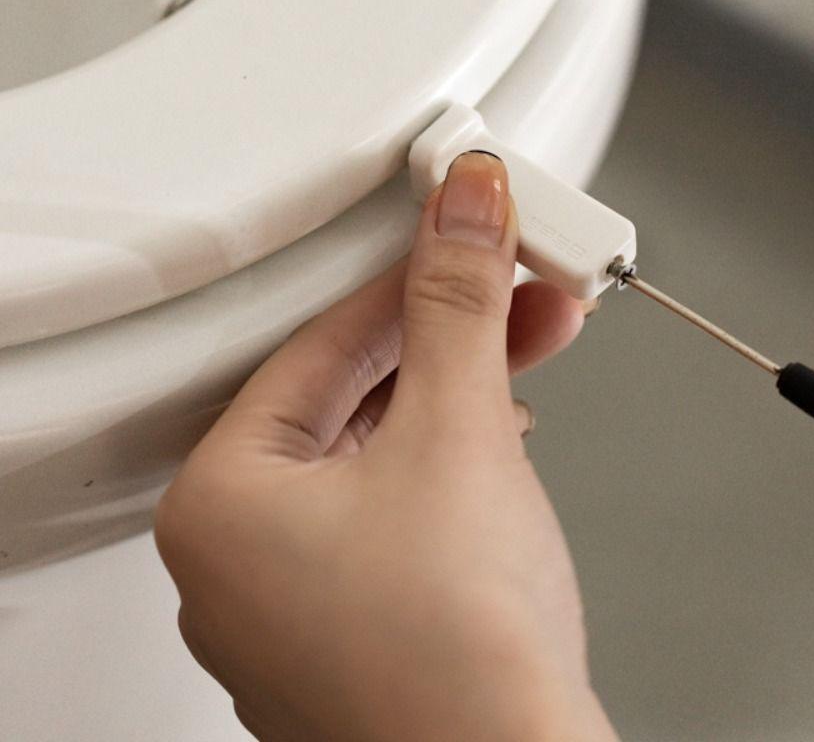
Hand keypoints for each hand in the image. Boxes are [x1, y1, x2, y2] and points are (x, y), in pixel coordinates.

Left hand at [155, 152, 616, 741]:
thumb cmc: (458, 661)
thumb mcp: (458, 435)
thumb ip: (457, 306)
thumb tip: (460, 212)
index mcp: (222, 503)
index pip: (323, 342)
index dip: (409, 276)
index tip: (464, 231)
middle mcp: (242, 556)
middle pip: (354, 392)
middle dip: (452, 333)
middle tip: (515, 284)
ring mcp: (299, 597)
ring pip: (380, 447)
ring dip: (462, 389)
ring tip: (530, 345)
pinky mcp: (360, 622)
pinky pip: (395, 502)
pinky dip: (452, 456)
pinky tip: (502, 430)